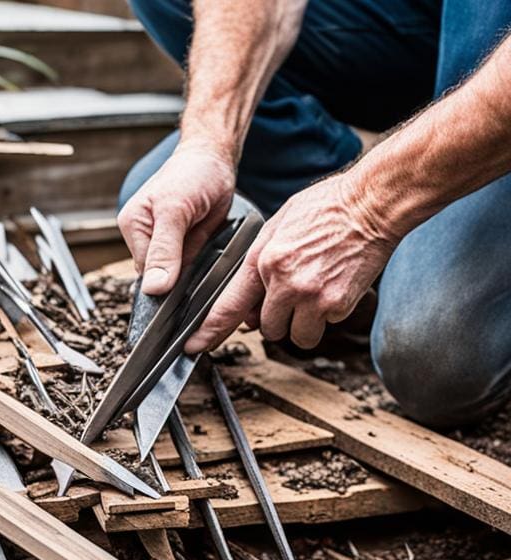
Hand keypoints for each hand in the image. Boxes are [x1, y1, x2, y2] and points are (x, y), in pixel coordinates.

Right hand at [118, 138, 235, 294]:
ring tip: (203, 242)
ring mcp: (162, 242)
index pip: (145, 274)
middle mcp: (143, 236)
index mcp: (132, 226)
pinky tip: (205, 243)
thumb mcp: (176, 211)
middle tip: (200, 250)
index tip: (188, 275)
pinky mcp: (180, 243)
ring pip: (176, 274)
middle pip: (160, 276)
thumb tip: (153, 289)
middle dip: (181, 273)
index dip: (167, 282)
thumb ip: (164, 251)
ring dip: (193, 268)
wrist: (213, 159)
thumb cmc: (193, 174)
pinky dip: (200, 263)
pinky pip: (189, 266)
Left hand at [184, 171, 396, 352]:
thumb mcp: (277, 226)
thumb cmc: (327, 208)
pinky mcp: (339, 305)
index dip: (211, 330)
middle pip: (268, 328)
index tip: (196, 346)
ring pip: (297, 336)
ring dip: (302, 323)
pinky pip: (325, 325)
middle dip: (276, 319)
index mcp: (266, 259)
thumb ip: (259, 266)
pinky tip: (334, 284)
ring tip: (315, 292)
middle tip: (291, 296)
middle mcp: (286, 282)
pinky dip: (328, 313)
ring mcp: (314, 297)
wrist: (373, 203)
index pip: (230, 306)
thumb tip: (250, 308)